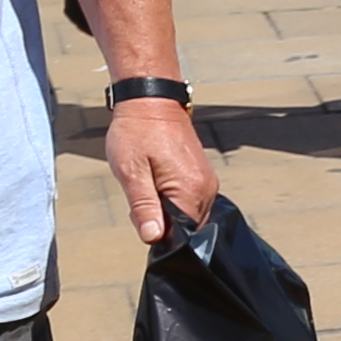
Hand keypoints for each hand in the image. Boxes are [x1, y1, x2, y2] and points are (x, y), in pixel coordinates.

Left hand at [104, 95, 218, 248]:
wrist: (151, 102)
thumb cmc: (137, 133)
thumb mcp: (131, 172)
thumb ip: (144, 207)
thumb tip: (153, 238)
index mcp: (190, 190)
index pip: (182, 234)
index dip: (160, 234)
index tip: (141, 217)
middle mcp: (207, 189)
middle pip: (188, 227)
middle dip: (163, 223)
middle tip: (140, 199)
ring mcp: (208, 182)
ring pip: (190, 216)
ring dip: (167, 212)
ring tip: (148, 187)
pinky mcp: (204, 177)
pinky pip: (192, 202)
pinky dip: (174, 201)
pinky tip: (157, 184)